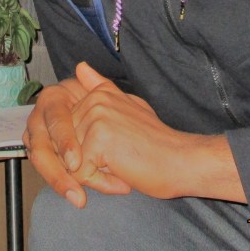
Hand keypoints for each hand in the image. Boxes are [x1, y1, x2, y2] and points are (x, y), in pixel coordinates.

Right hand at [22, 74, 110, 207]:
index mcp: (52, 98)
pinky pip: (48, 171)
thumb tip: (83, 67)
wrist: (99, 119)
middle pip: (41, 149)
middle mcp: (38, 118)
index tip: (76, 162)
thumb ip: (96, 83)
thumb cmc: (101, 104)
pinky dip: (63, 184)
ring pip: (40, 164)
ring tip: (80, 200)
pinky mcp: (40, 155)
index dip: (64, 141)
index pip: (55, 121)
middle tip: (77, 193)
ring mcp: (36, 138)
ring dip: (59, 183)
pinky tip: (79, 195)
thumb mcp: (102, 93)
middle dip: (58, 173)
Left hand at [69, 63, 247, 202]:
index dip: (88, 150)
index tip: (117, 152)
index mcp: (99, 94)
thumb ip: (101, 89)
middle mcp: (95, 101)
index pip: (69, 131)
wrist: (183, 161)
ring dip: (95, 174)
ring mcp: (97, 118)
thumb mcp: (129, 107)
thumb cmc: (158, 143)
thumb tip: (80, 66)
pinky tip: (123, 177)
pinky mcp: (99, 139)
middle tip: (121, 162)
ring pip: (71, 160)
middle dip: (88, 163)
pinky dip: (99, 183)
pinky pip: (79, 172)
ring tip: (123, 166)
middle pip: (66, 145)